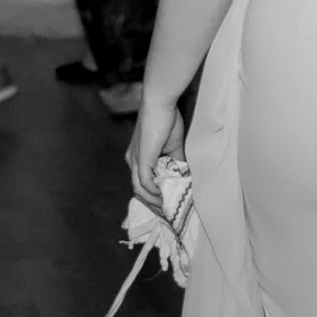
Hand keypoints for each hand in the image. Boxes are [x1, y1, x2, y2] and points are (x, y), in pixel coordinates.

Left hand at [126, 96, 186, 210]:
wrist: (160, 103)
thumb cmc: (167, 119)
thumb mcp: (174, 146)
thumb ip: (177, 163)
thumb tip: (185, 178)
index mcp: (137, 156)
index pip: (141, 182)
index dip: (153, 195)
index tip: (166, 204)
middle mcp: (132, 160)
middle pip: (138, 190)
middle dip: (152, 204)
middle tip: (167, 213)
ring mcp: (135, 160)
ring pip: (139, 190)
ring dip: (153, 201)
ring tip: (167, 208)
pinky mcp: (141, 159)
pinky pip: (144, 182)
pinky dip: (153, 192)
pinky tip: (163, 196)